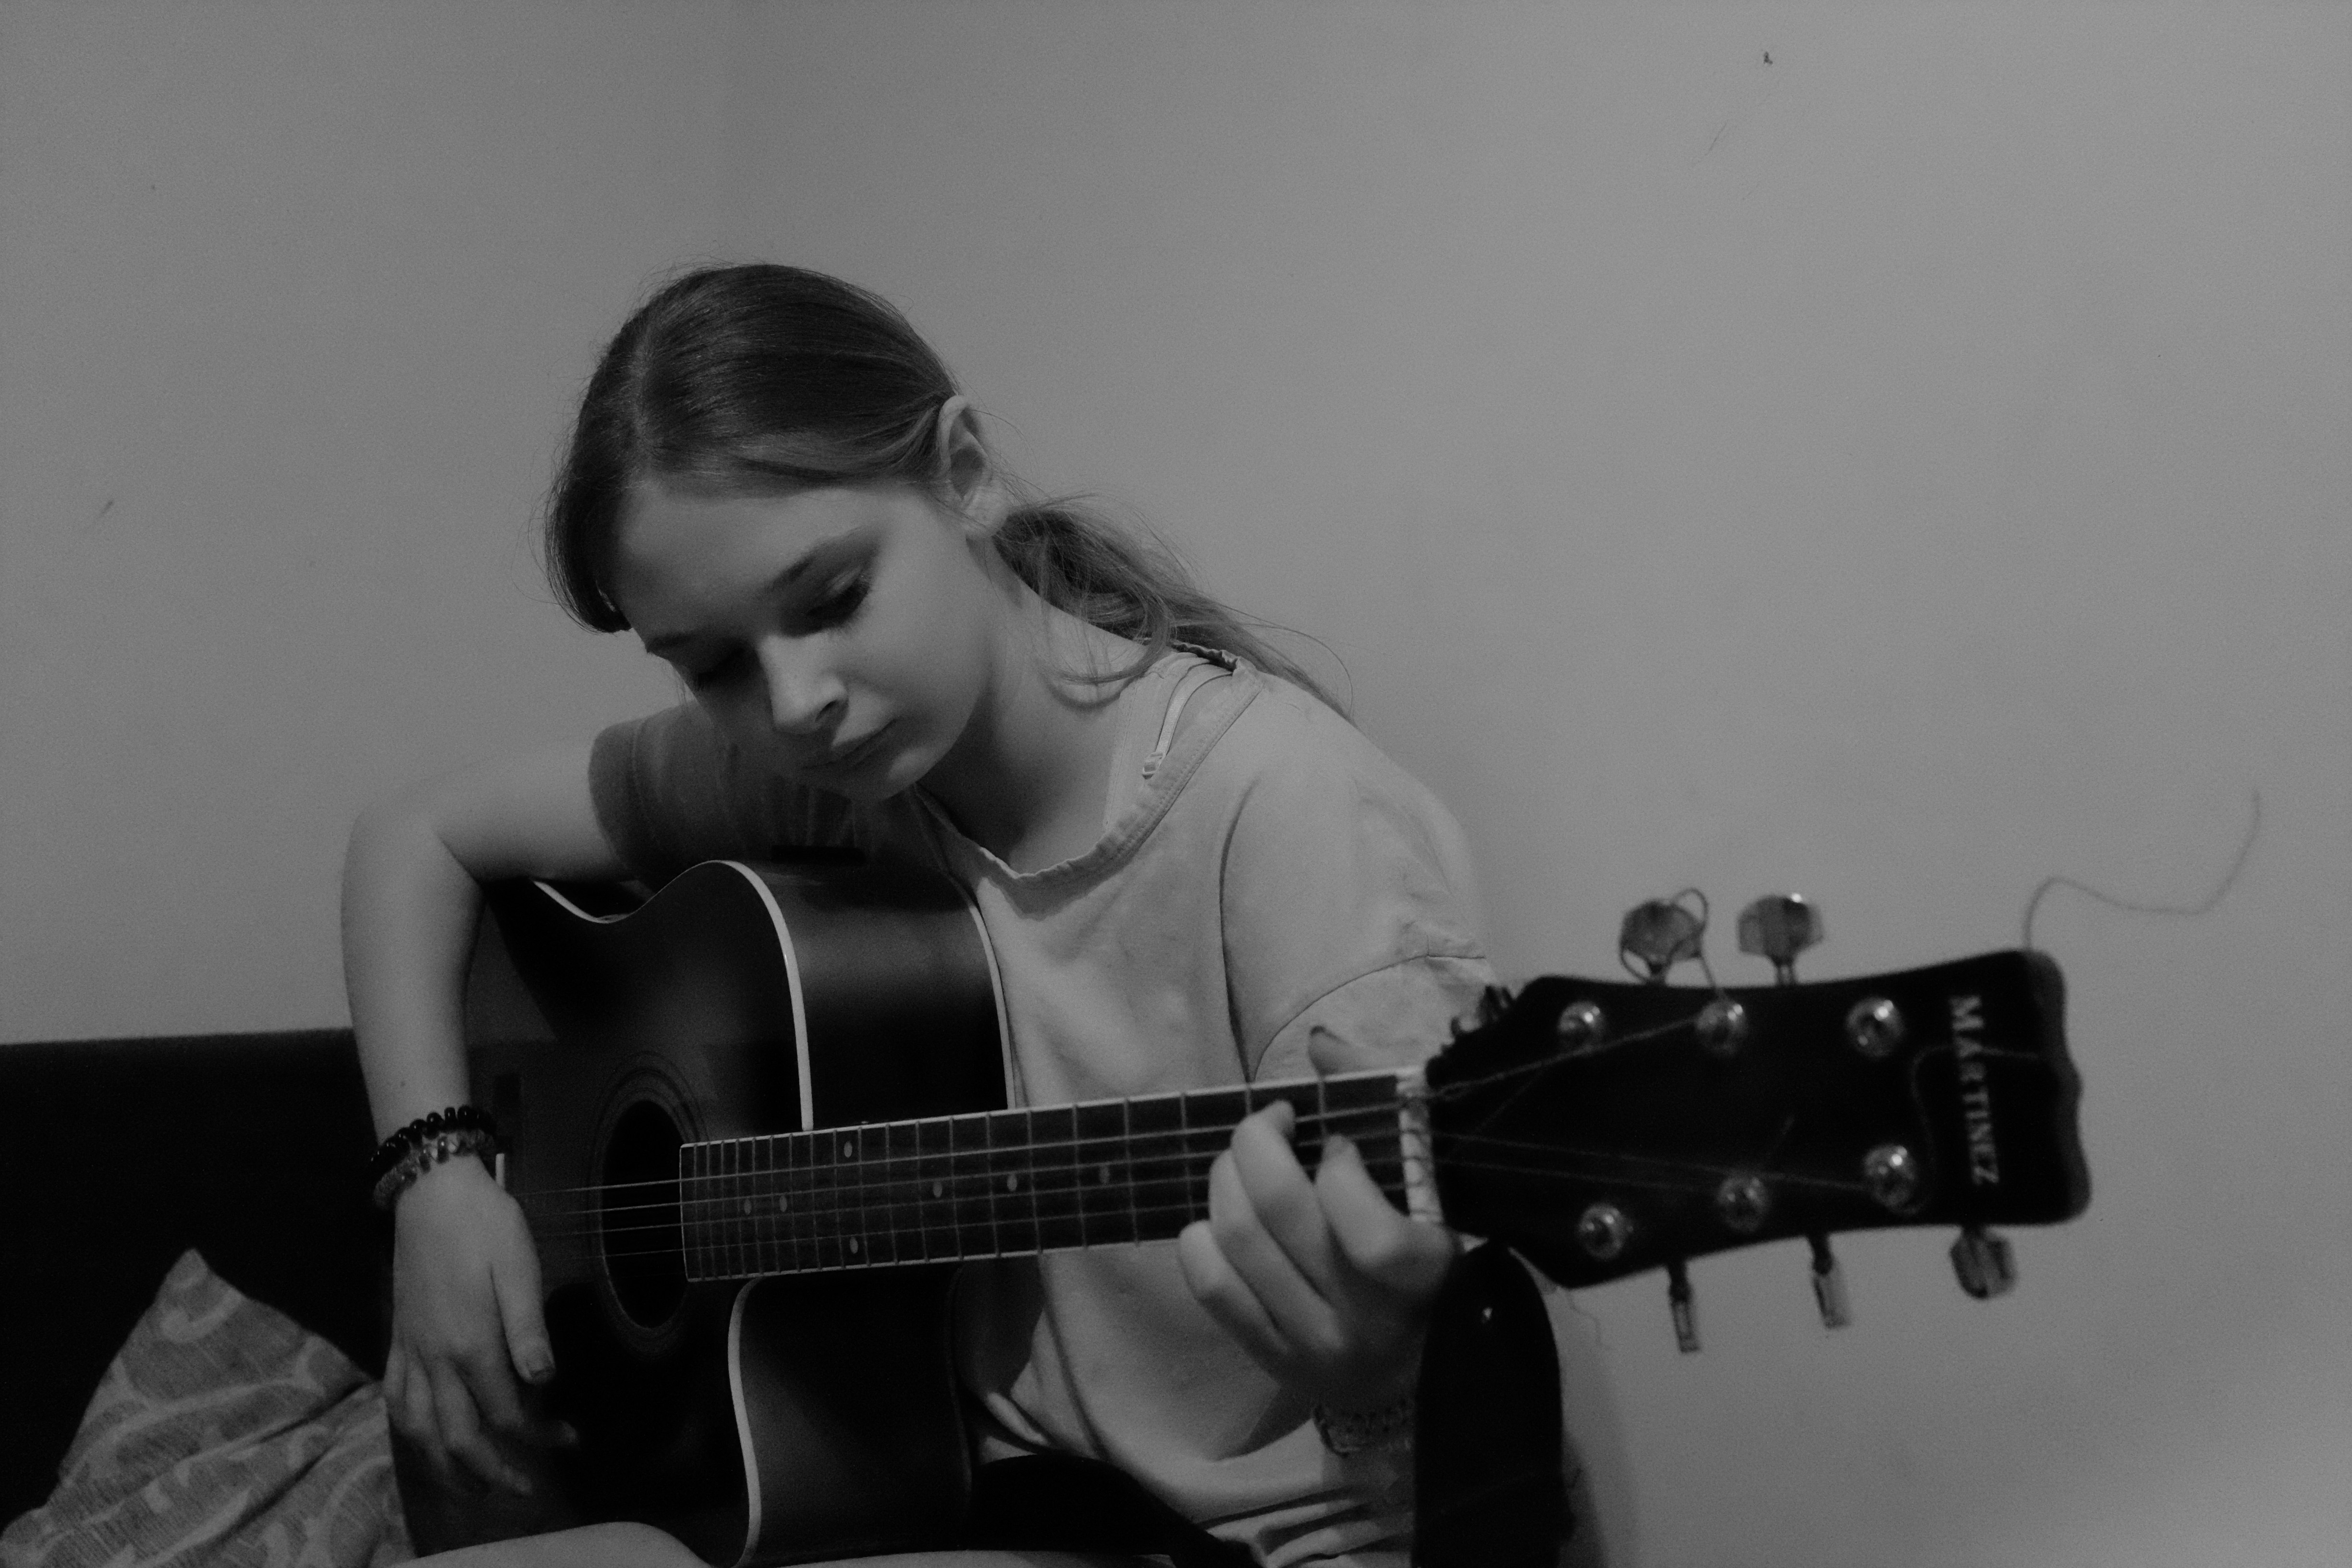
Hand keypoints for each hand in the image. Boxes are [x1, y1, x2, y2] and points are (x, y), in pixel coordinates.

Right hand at [385, 1155, 569, 1493]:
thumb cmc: (485, 1224)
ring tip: (472, 1488)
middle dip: (493, 1472)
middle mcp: (435, 1358)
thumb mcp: (520, 1266)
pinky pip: (395, 1400)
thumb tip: (543, 1381)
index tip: (572, 1440)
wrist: (430, 1192)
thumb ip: (529, 1328)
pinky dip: (409, 1432)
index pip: (507, 1413)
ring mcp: (411, 1351)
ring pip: (418, 1430)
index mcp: (471, 1343)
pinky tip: (425, 1440)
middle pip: (459, 1437)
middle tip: (526, 1491)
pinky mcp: (397, 1339)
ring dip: (444, 1467)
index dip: (539, 1436)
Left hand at [1176, 1030, 1456, 1412]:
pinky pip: (1209, 1286)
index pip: (1368, 1232)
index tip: (1338, 1144)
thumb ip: (1391, 1103)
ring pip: (1235, 1240)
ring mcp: (1313, 1343)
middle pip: (1275, 1212)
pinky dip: (1201, 1235)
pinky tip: (1224, 1219)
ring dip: (1225, 1178)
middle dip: (1257, 1141)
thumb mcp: (1435, 1183)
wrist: (1421, 1370)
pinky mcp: (1271, 1359)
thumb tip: (1320, 1043)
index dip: (1338, 1166)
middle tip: (1271, 1125)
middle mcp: (1366, 1320)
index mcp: (1423, 1277)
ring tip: (1244, 1164)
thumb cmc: (1432, 1256)